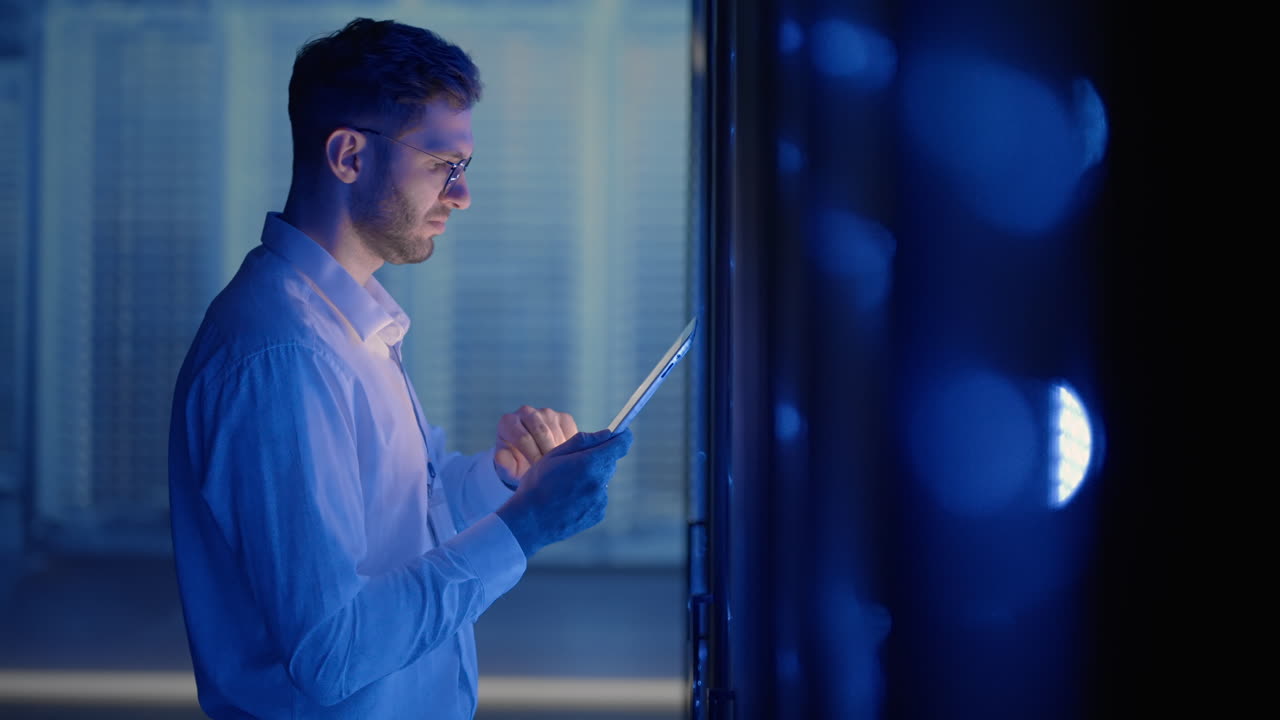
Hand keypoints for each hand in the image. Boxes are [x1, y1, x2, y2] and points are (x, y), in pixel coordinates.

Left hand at [493, 406, 578, 482]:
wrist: (528, 458)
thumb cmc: (515, 464)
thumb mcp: (507, 468)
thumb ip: (504, 464)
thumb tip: (501, 457)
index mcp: (508, 422)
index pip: (523, 438)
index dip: (533, 456)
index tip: (539, 469)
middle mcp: (526, 412)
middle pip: (541, 432)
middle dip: (548, 452)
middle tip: (553, 469)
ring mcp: (546, 412)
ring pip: (556, 432)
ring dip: (560, 450)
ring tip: (558, 464)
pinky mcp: (563, 417)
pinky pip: (570, 431)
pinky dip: (570, 445)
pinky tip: (565, 455)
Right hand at [495, 428, 632, 557]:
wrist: (529, 521)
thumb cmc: (538, 484)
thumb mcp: (555, 454)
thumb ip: (583, 441)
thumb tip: (607, 433)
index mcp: (590, 463)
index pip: (621, 445)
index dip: (622, 436)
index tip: (620, 433)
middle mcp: (600, 482)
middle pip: (610, 462)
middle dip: (597, 458)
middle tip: (574, 463)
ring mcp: (600, 500)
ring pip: (602, 480)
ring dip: (591, 478)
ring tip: (566, 486)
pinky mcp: (598, 514)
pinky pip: (598, 498)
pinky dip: (588, 495)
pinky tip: (569, 500)